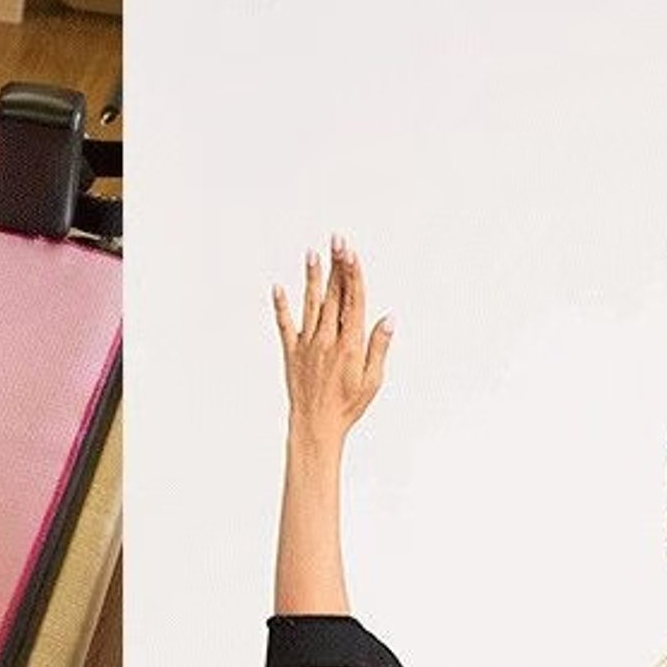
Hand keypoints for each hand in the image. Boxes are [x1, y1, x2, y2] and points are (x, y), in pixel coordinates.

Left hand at [273, 237, 393, 450]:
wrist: (315, 427)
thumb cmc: (347, 407)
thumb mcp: (372, 381)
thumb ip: (378, 347)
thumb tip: (388, 319)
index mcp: (350, 345)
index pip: (353, 301)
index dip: (353, 274)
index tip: (352, 252)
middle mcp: (328, 340)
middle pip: (334, 296)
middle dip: (336, 266)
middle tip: (337, 239)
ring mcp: (308, 344)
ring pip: (311, 304)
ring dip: (312, 277)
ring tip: (312, 253)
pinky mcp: (291, 353)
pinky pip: (285, 325)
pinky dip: (281, 306)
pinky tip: (278, 287)